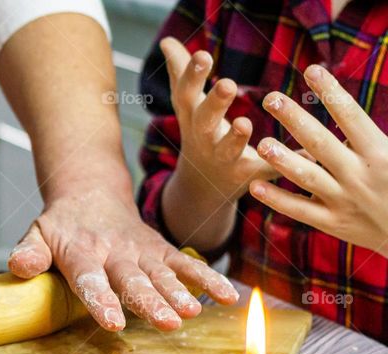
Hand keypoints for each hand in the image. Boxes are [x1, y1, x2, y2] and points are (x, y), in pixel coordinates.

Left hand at [8, 185, 238, 331]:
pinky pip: (187, 264)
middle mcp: (115, 251)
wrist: (90, 193)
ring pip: (162, 274)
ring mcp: (141, 251)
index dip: (102, 300)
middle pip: (133, 279)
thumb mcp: (36, 233)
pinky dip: (208, 279)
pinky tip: (228, 297)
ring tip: (192, 312)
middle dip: (150, 302)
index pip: (90, 278)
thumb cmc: (61, 225)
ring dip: (179, 293)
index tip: (113, 322)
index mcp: (82, 251)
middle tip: (167, 322)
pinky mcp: (162, 250)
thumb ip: (29, 252)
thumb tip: (19, 267)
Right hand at [160, 37, 276, 200]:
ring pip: (228, 150)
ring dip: (234, 139)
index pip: (186, 94)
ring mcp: (224, 160)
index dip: (192, 76)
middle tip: (227, 84)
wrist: (203, 189)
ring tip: (244, 124)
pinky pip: (266, 169)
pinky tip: (308, 152)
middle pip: (204, 122)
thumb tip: (167, 42)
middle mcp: (204, 140)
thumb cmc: (201, 134)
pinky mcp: (248, 176)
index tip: (203, 55)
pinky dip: (284, 163)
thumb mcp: (188, 107)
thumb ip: (181, 73)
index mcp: (191, 118)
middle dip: (214, 104)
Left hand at [251, 64, 387, 256]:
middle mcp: (359, 175)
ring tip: (261, 144)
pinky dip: (277, 200)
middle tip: (270, 98)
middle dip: (295, 119)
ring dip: (282, 161)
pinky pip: (300, 210)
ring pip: (307, 178)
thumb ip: (374, 133)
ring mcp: (344, 200)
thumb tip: (354, 107)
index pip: (351, 116)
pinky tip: (254, 187)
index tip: (311, 69)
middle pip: (320, 143)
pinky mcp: (332, 222)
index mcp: (380, 152)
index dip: (331, 92)